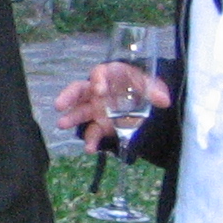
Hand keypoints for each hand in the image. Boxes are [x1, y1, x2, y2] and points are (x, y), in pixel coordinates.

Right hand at [55, 63, 172, 153]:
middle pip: (79, 90)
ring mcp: (97, 108)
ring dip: (71, 118)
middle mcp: (98, 91)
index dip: (97, 81)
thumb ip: (155, 91)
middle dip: (68, 97)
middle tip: (59, 105)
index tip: (99, 91)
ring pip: (80, 111)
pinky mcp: (101, 124)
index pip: (98, 73)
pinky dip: (91, 140)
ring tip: (62, 124)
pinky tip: (90, 148)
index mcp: (110, 76)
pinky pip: (92, 131)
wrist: (149, 103)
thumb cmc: (145, 87)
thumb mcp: (153, 85)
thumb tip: (163, 100)